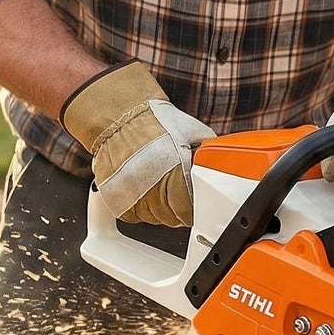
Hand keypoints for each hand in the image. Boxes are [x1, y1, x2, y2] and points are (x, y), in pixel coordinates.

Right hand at [61, 63, 214, 225]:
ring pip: (151, 219)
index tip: (193, 205)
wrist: (120, 116)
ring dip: (158, 210)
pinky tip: (143, 192)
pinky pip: (132, 215)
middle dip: (177, 211)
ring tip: (159, 190)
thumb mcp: (192, 132)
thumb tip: (218, 164)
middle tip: (178, 197)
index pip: (187, 211)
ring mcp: (132, 193)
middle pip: (170, 218)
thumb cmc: (154, 121)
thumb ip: (206, 152)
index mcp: (175, 172)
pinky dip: (139, 208)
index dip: (192, 210)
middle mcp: (152, 186)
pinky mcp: (115, 195)